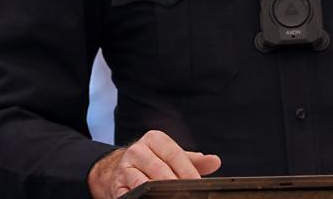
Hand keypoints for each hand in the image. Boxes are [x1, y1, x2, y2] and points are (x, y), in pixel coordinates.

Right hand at [87, 130, 220, 198]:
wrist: (122, 168)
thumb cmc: (154, 161)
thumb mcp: (172, 157)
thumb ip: (193, 161)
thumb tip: (215, 161)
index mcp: (154, 139)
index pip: (174, 154)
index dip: (187, 171)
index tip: (198, 184)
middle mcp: (138, 150)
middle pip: (160, 169)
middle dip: (174, 184)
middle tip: (186, 194)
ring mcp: (125, 167)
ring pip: (143, 182)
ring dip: (157, 192)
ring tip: (170, 197)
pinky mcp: (117, 185)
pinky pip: (130, 194)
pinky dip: (140, 198)